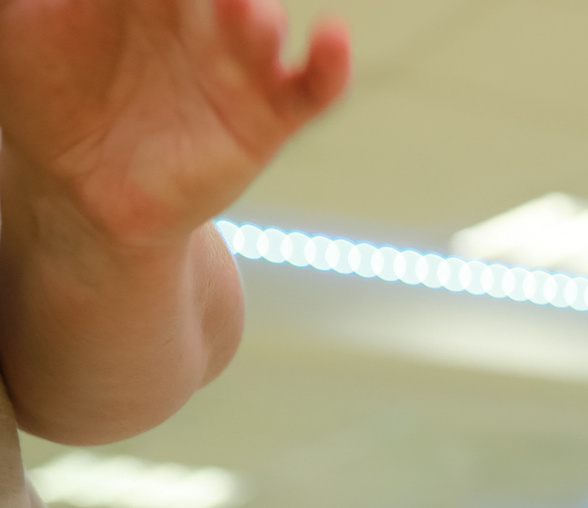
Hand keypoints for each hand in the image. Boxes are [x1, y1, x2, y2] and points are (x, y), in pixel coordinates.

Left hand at [0, 0, 349, 253]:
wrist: (77, 184)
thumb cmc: (45, 92)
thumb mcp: (24, 22)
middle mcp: (196, 15)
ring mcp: (236, 65)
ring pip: (261, 25)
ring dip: (258, 14)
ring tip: (244, 11)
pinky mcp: (267, 119)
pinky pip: (311, 90)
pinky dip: (330, 67)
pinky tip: (331, 41)